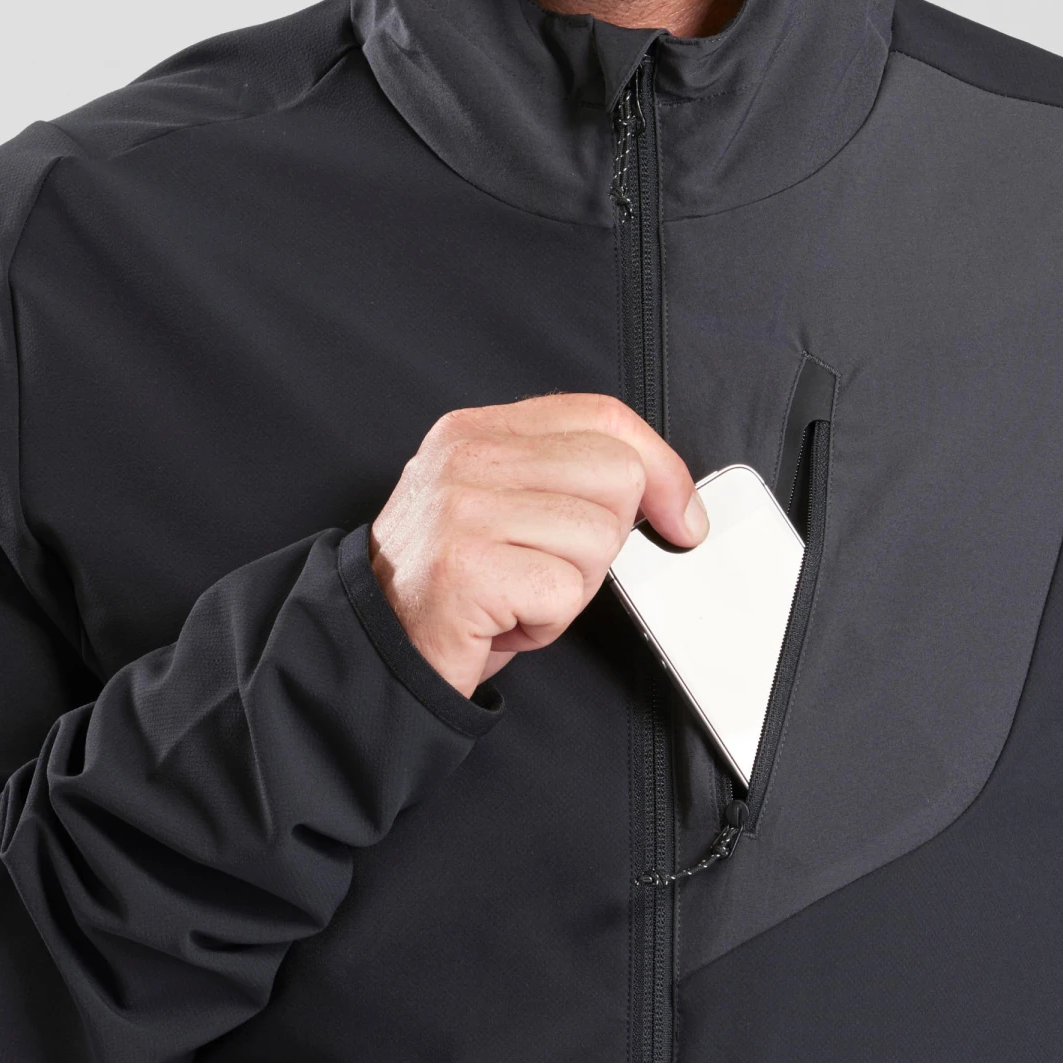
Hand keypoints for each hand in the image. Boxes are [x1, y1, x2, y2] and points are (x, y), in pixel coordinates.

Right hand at [369, 394, 706, 696]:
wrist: (379, 646)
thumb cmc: (458, 582)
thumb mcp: (508, 504)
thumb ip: (569, 475)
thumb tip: (668, 494)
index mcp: (479, 429)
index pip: (603, 416)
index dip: (663, 467)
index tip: (682, 515)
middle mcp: (466, 457)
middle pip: (616, 475)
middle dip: (606, 539)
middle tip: (552, 567)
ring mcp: (463, 509)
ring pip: (598, 538)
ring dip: (573, 587)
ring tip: (520, 593)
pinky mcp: (466, 567)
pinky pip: (565, 592)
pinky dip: (548, 623)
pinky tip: (507, 619)